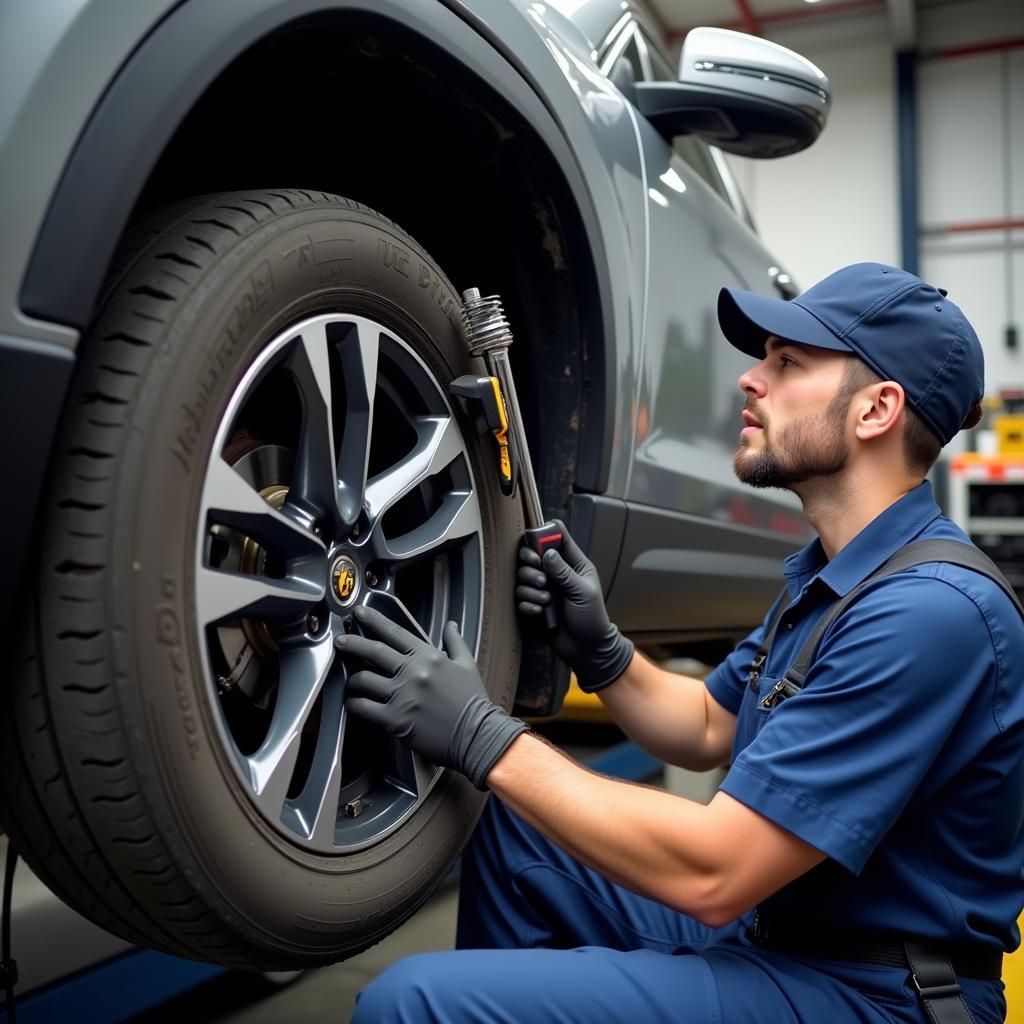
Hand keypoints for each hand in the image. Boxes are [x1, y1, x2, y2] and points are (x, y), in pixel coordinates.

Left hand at [337, 606, 527, 789]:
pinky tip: (353, 703)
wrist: (477, 735)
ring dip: (352, 679)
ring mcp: (402, 695)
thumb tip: (450, 625)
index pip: (395, 632)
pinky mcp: (395, 719)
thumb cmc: (473, 702)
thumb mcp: (467, 665)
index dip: (374, 620)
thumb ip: (455, 642)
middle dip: (352, 643)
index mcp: (428, 657)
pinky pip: (364, 707)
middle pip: (373, 651)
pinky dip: (354, 704)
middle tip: (340, 641)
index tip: (361, 614)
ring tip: (350, 681)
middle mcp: (413, 673)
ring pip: (364, 679)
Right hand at [515, 520, 633, 692]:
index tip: (540, 547)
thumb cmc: (593, 620)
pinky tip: (540, 612)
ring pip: (523, 576)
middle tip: (540, 577)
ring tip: (546, 600)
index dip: (546, 536)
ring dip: (531, 588)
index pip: (558, 538)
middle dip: (531, 564)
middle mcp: (556, 573)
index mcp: (574, 565)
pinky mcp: (534, 605)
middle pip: (532, 555)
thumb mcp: (583, 593)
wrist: (587, 649)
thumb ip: (565, 572)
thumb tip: (548, 554)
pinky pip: (520, 597)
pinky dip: (527, 604)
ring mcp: (544, 589)